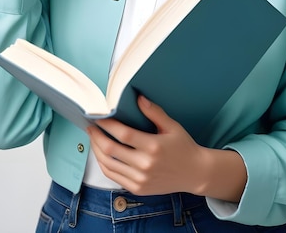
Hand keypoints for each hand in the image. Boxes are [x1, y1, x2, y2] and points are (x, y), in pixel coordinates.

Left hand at [88, 96, 207, 195]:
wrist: (194, 173)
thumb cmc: (183, 147)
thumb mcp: (172, 127)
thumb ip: (154, 112)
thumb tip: (138, 97)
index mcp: (153, 147)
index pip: (123, 134)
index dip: (107, 124)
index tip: (98, 116)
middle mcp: (145, 165)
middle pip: (111, 150)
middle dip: (96, 136)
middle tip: (90, 126)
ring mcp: (140, 179)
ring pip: (108, 164)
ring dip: (97, 150)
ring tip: (93, 138)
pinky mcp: (138, 188)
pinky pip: (114, 176)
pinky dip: (104, 164)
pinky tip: (102, 154)